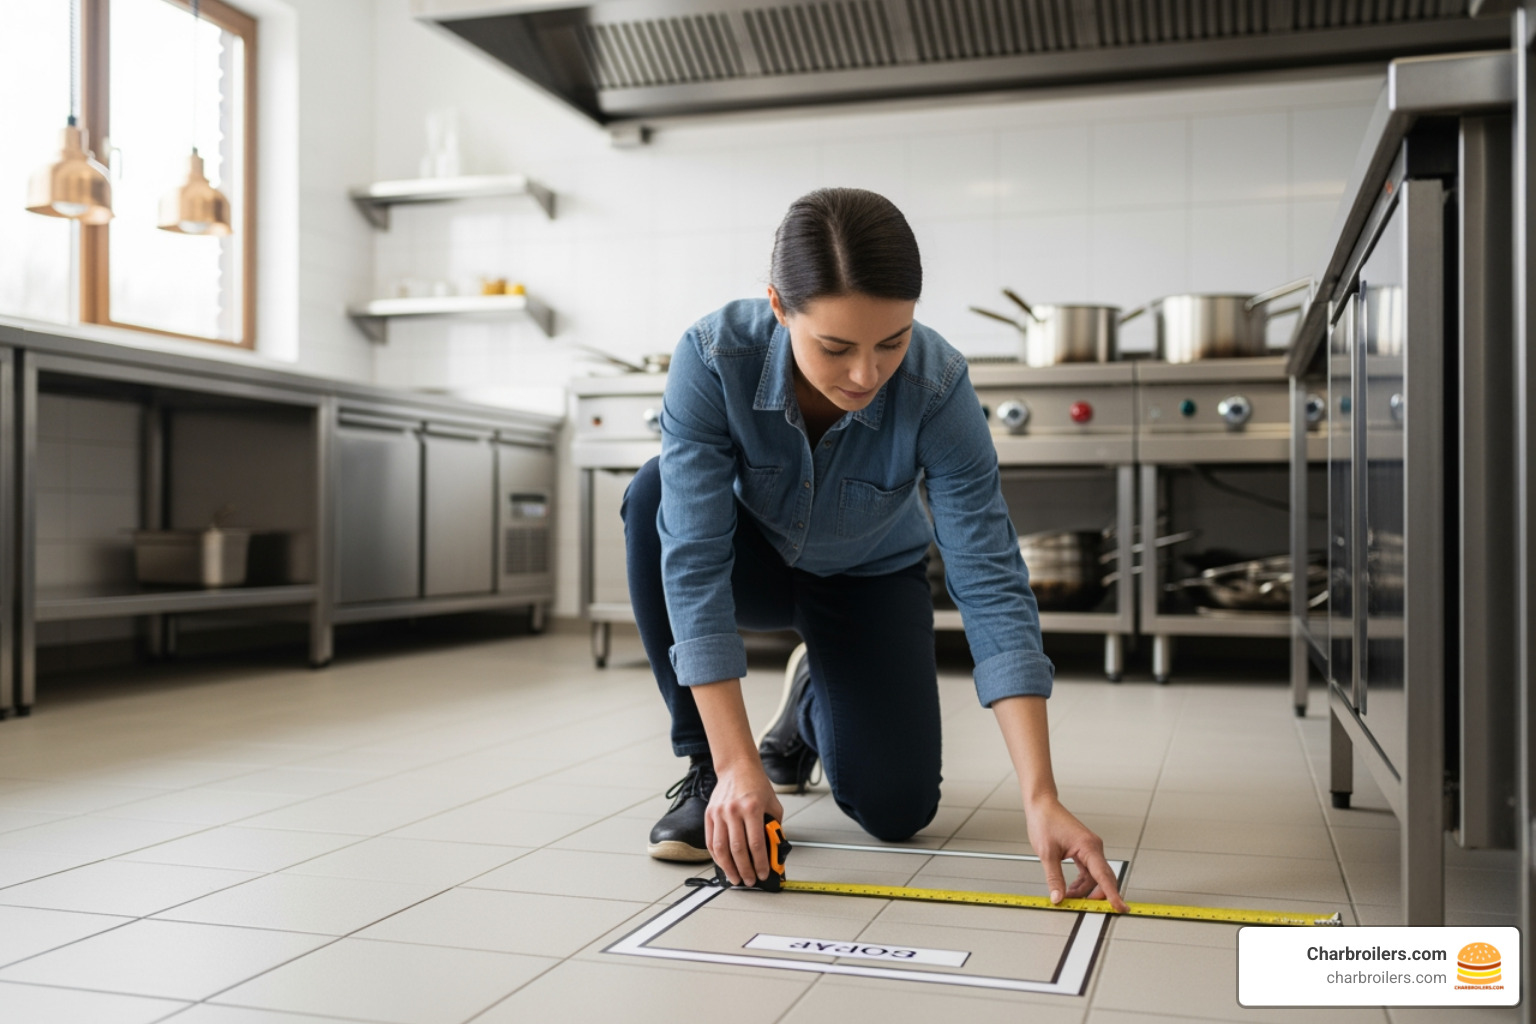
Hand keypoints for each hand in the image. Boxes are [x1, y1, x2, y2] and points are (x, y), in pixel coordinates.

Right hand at [705, 760, 784, 886]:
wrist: (737, 768)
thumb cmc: (757, 785)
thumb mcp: (773, 805)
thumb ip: (773, 828)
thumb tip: (773, 852)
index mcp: (752, 808)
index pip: (756, 844)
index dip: (760, 863)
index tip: (763, 874)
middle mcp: (733, 811)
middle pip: (738, 849)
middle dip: (745, 870)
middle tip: (749, 881)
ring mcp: (719, 813)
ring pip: (721, 848)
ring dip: (728, 868)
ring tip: (735, 878)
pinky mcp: (709, 814)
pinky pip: (710, 841)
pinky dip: (716, 856)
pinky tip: (723, 865)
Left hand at [1024, 795, 1128, 912]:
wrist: (1041, 806)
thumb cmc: (1045, 822)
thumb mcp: (1047, 854)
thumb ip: (1054, 878)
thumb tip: (1058, 898)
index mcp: (1088, 846)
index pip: (1104, 876)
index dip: (1113, 895)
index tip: (1121, 907)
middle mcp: (1093, 847)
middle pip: (1103, 878)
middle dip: (1097, 895)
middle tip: (1085, 909)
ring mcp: (1090, 848)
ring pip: (1095, 877)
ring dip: (1084, 890)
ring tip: (1068, 897)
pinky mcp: (1084, 850)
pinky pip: (1088, 871)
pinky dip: (1081, 882)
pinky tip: (1071, 888)